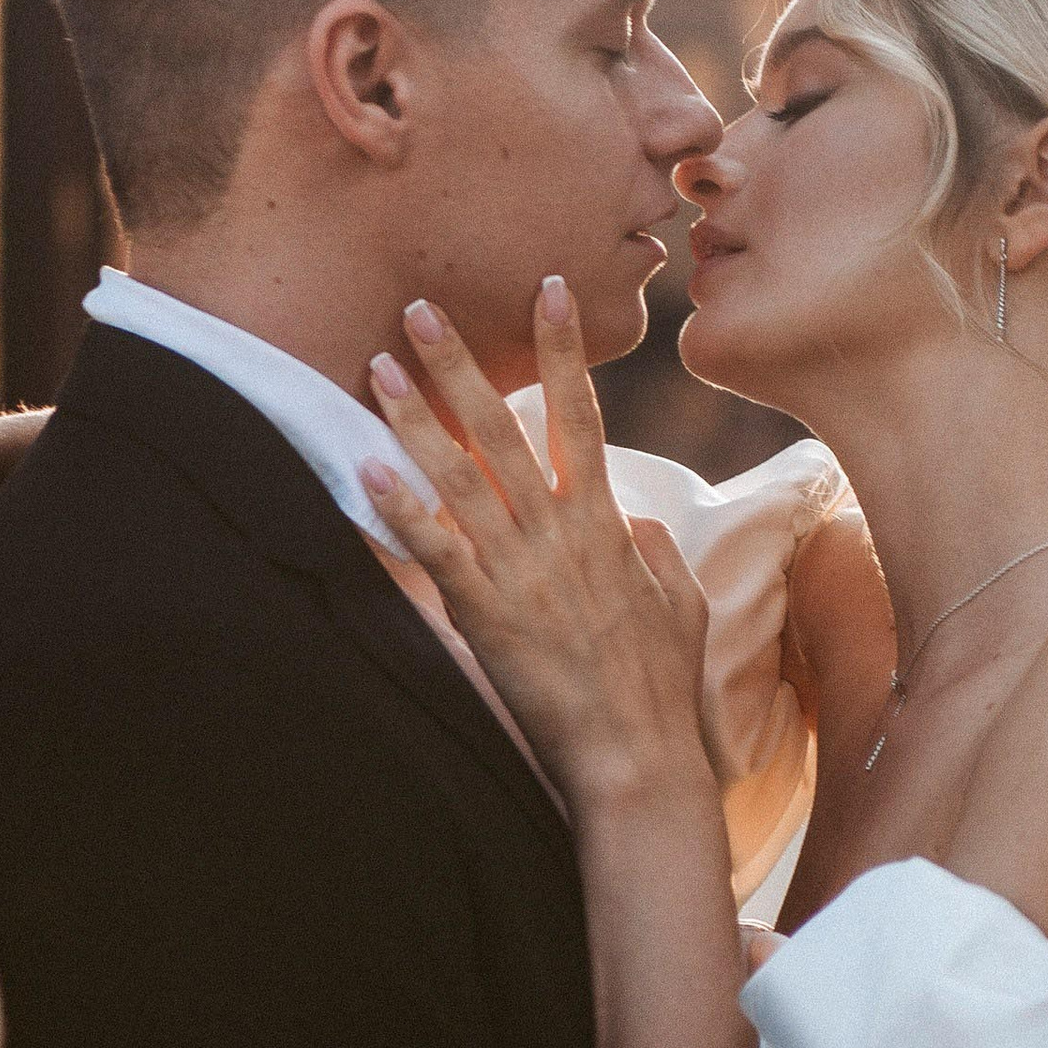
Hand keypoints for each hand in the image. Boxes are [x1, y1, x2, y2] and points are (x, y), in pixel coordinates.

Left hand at [360, 283, 713, 820]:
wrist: (638, 756)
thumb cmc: (659, 689)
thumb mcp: (681, 605)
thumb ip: (656, 553)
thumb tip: (634, 520)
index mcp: (605, 524)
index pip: (581, 415)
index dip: (562, 350)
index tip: (547, 291)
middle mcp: (560, 532)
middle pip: (506, 426)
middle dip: (461, 362)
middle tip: (419, 307)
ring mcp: (522, 570)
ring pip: (462, 474)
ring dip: (417, 416)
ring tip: (378, 366)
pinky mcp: (487, 613)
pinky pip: (436, 549)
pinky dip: (401, 508)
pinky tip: (366, 469)